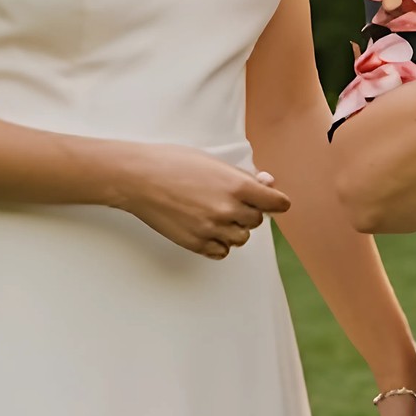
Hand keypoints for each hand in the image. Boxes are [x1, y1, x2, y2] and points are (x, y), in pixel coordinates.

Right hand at [111, 145, 289, 258]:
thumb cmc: (174, 164)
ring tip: (214, 214)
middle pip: (257, 221)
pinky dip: (219, 244)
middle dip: (248, 212)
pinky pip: (222, 252)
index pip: (277, 203)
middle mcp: (229, 210)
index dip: (275, 202)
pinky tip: (207, 229)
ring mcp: (212, 229)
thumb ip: (245, 177)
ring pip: (241, 238)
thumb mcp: (215, 163)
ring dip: (234, 229)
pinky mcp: (196, 243)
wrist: (139, 178)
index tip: (273, 203)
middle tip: (229, 202)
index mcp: (238, 186)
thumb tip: (268, 183)